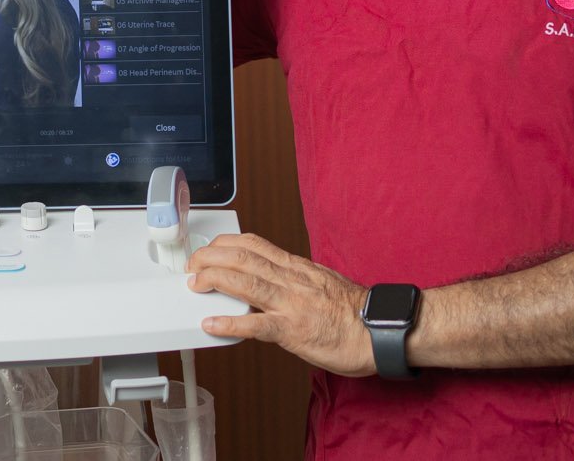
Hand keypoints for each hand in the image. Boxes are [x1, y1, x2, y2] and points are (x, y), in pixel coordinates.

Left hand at [186, 233, 375, 377]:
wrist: (381, 330)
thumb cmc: (356, 312)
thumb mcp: (322, 282)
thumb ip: (296, 279)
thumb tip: (274, 279)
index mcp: (297, 268)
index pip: (255, 244)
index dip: (227, 243)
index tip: (211, 246)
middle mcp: (292, 280)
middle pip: (243, 257)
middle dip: (211, 257)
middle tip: (192, 264)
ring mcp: (292, 304)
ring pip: (245, 281)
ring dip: (213, 279)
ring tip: (194, 283)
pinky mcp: (294, 330)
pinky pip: (257, 325)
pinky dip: (230, 323)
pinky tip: (212, 323)